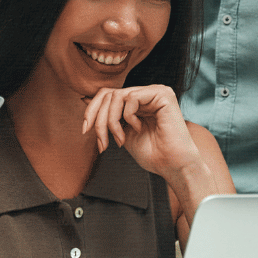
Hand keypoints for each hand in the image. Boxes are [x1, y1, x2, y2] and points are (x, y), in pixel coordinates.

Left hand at [82, 84, 198, 177]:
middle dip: (99, 119)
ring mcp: (155, 91)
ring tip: (120, 140)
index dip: (92, 110)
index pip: (107, 94)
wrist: (173, 166)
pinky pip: (131, 97)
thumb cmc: (152, 154)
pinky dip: (129, 116)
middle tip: (102, 142)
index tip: (85, 130)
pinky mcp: (162, 94)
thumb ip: (108, 116)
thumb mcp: (122, 133)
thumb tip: (85, 98)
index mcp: (138, 101)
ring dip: (111, 121)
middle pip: (109, 94)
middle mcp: (146, 92)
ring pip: (117, 96)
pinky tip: (139, 128)